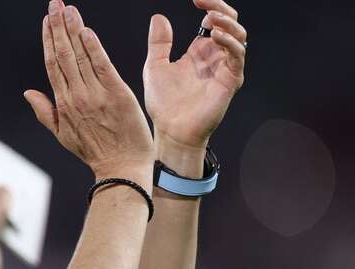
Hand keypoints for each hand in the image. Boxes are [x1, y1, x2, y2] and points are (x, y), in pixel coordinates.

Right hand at [24, 1, 154, 179]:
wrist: (121, 168)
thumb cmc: (95, 152)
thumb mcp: (63, 135)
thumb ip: (45, 112)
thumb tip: (28, 93)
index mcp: (63, 104)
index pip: (53, 65)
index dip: (49, 41)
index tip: (46, 21)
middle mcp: (76, 96)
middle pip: (64, 55)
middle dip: (58, 27)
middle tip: (54, 4)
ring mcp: (96, 95)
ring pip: (80, 56)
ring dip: (73, 30)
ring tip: (67, 9)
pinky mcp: (117, 95)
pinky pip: (102, 67)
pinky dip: (93, 48)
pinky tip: (86, 31)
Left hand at [144, 0, 246, 150]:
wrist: (171, 131)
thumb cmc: (164, 104)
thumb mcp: (155, 67)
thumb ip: (159, 43)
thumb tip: (159, 16)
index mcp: (199, 52)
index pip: (213, 21)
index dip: (208, 6)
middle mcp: (215, 57)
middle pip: (229, 23)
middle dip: (220, 8)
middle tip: (205, 3)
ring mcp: (225, 68)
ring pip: (238, 36)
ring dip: (227, 23)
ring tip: (211, 18)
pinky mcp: (231, 80)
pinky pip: (237, 55)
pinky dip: (229, 42)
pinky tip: (214, 37)